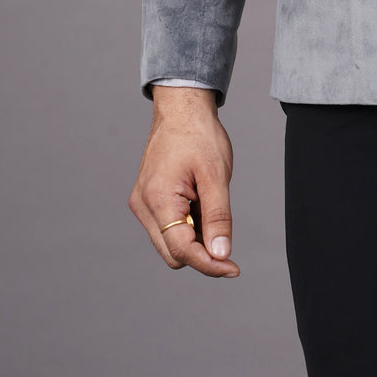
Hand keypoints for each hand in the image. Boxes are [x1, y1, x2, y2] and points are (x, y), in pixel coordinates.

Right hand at [128, 86, 239, 275]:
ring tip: (211, 204)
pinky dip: (187, 225)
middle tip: (226, 235)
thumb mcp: (216, 175)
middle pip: (173, 252)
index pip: (181, 250)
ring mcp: (142, 203)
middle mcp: (143, 205)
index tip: (233, 269)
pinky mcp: (147, 199)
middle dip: (201, 251)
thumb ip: (218, 217)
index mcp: (158, 198)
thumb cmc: (199, 135)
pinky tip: (200, 203)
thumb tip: (220, 255)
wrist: (182, 108)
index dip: (208, 264)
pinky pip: (167, 227)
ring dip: (194, 237)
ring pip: (169, 242)